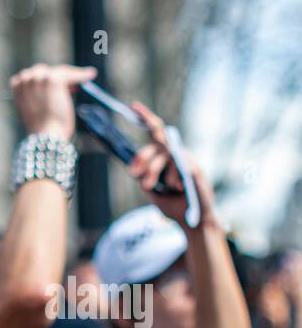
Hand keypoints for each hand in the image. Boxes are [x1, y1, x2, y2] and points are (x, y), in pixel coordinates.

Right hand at [9, 63, 95, 140]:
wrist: (45, 136)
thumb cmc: (41, 129)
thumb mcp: (34, 109)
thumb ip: (38, 96)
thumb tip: (56, 86)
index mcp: (16, 86)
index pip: (34, 75)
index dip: (47, 81)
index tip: (60, 86)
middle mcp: (25, 79)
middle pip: (45, 70)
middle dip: (58, 77)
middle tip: (72, 86)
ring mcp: (38, 78)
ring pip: (59, 71)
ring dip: (71, 76)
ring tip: (84, 78)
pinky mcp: (53, 79)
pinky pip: (70, 74)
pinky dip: (81, 75)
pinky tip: (90, 75)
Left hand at [128, 100, 214, 228]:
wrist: (193, 222)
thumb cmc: (174, 206)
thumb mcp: (153, 192)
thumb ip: (145, 179)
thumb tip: (134, 170)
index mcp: (166, 157)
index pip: (155, 133)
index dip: (146, 117)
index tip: (133, 105)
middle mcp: (177, 154)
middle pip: (156, 143)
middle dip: (142, 157)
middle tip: (133, 172)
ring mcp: (187, 160)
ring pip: (164, 155)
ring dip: (153, 171)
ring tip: (150, 186)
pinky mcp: (195, 168)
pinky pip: (178, 166)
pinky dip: (172, 178)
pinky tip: (176, 187)